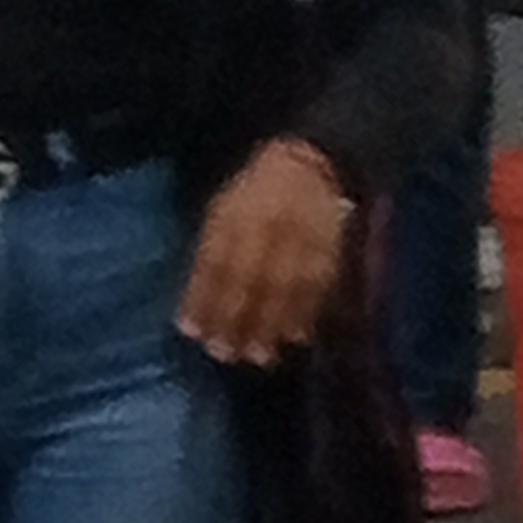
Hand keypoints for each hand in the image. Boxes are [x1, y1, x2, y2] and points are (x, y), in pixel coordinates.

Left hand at [177, 138, 353, 366]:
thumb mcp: (223, 214)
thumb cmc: (254, 198)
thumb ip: (209, 260)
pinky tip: (296, 337)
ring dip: (272, 323)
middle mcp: (270, 223)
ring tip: (259, 356)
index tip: (194, 333)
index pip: (216, 260)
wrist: (310, 165)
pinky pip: (320, 281)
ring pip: (287, 283)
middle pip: (251, 275)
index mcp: (238, 213)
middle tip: (226, 353)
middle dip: (237, 317)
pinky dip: (308, 310)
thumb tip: (192, 316)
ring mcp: (303, 233)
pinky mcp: (331, 244)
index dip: (204, 298)